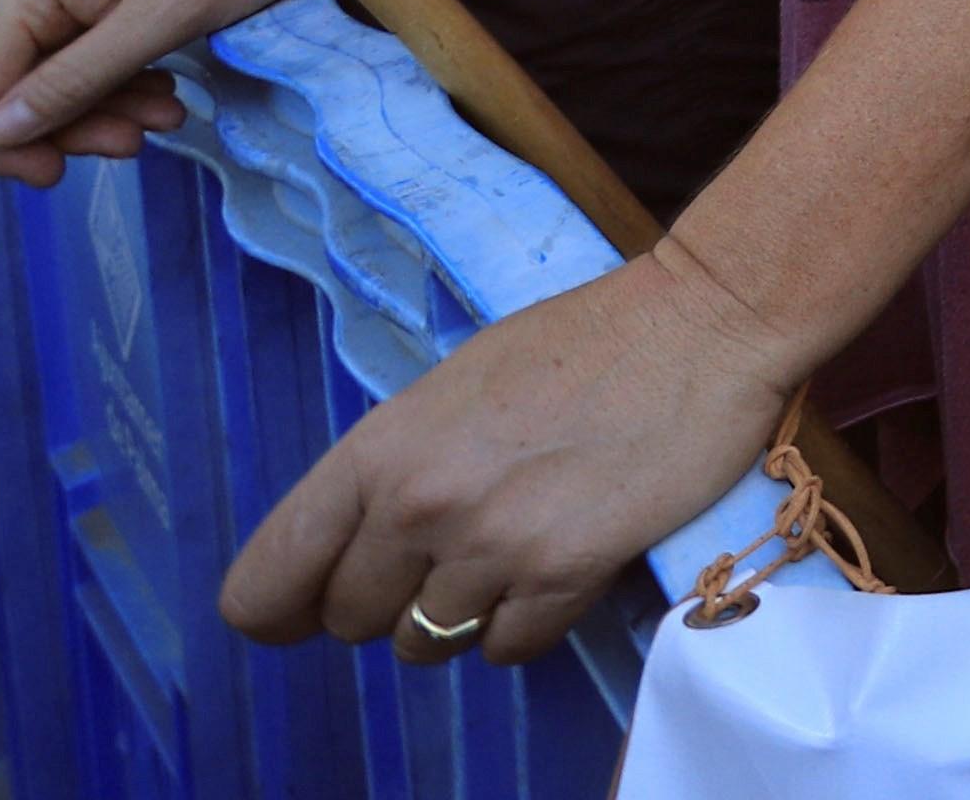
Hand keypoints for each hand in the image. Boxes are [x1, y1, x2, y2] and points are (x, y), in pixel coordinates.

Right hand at [0, 0, 312, 183]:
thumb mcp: (163, 19)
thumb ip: (79, 77)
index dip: (1, 147)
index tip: (60, 174)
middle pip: (8, 96)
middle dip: (65, 131)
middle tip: (137, 141)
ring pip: (47, 89)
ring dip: (100, 117)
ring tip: (167, 117)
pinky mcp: (93, 4)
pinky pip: (81, 69)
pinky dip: (116, 94)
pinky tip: (164, 99)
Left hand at [222, 239, 814, 664]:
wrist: (706, 321)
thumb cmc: (582, 342)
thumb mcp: (451, 389)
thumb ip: (391, 470)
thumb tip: (354, 548)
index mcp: (376, 452)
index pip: (263, 588)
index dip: (280, 611)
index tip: (309, 609)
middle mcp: (418, 506)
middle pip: (350, 624)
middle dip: (391, 602)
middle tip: (449, 555)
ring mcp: (492, 544)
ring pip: (428, 644)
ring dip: (464, 614)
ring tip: (514, 552)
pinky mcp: (567, 570)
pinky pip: (509, 648)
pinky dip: (529, 621)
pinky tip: (560, 565)